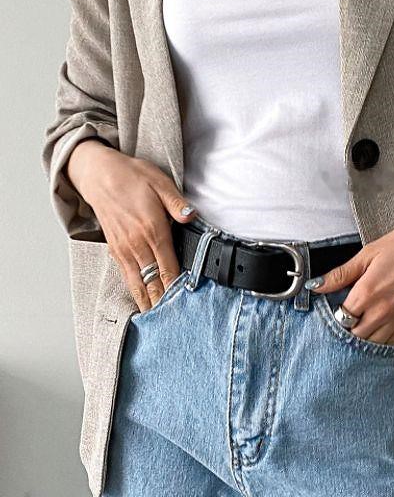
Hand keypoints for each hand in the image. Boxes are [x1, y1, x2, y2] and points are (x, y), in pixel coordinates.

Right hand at [66, 139, 196, 312]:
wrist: (98, 174)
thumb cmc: (131, 176)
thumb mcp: (160, 182)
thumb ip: (177, 204)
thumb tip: (192, 217)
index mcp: (152, 230)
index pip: (169, 267)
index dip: (178, 288)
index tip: (188, 304)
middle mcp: (137, 245)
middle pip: (153, 282)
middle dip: (164, 303)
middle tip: (177, 322)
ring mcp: (124, 250)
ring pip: (138, 284)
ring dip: (149, 302)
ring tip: (161, 321)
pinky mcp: (115, 250)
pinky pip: (127, 277)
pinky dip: (136, 292)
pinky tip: (144, 303)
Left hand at [306, 215, 393, 345]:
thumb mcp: (370, 252)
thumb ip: (341, 273)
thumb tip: (316, 285)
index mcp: (367, 293)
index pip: (341, 318)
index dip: (337, 314)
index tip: (339, 306)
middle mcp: (383, 312)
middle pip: (356, 335)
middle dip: (350, 328)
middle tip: (352, 315)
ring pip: (375, 342)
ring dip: (367, 335)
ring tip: (366, 321)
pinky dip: (386, 338)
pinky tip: (384, 326)